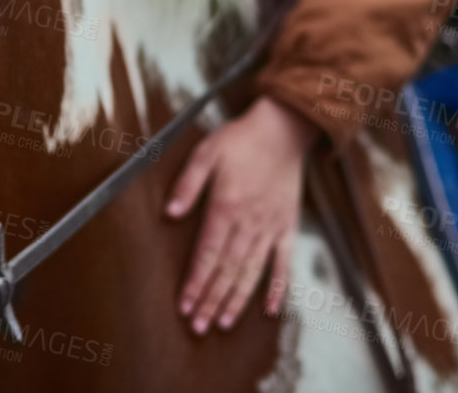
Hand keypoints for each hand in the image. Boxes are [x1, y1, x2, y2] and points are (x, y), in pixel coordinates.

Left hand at [165, 94, 318, 334]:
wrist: (284, 129)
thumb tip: (169, 213)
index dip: (195, 282)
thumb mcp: (206, 152)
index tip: (185, 306)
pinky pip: (284, 264)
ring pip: (251, 272)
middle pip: (227, 270)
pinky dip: (278, 288)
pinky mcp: (287, 227)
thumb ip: (188, 184)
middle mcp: (249, 222)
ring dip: (237, 300)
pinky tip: (271, 310)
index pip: (207, 254)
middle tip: (199, 327)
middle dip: (211, 301)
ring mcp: (270, 227)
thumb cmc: (241, 139)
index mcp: (226, 206)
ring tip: (224, 323)